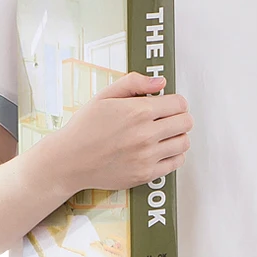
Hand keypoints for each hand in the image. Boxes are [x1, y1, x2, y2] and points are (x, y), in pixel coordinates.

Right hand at [56, 72, 193, 191]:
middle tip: (168, 119)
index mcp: (138, 111)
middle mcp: (146, 134)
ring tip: (165, 135)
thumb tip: (160, 82)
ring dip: (178, 136)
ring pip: (184, 143)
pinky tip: (162, 150)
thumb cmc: (85, 127)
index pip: (179, 103)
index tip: (168, 105)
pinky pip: (176, 163)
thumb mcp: (105, 96)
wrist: (70, 160)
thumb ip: (134, 83)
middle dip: (179, 117)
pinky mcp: (145, 174)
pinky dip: (174, 155)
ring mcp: (147, 156)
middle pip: (186, 122)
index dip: (175, 102)